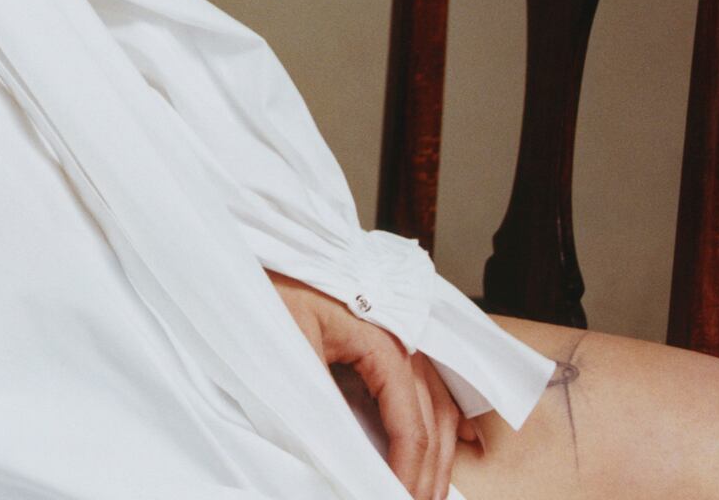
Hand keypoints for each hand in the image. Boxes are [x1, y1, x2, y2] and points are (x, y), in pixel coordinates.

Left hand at [266, 269, 479, 498]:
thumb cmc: (272, 285)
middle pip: (432, 418)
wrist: (261, 244)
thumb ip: (321, 397)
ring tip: (429, 492)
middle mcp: (402, 338)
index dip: (408, 469)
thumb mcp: (290, 341)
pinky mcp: (386, 336)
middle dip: (429, 472)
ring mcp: (398, 336)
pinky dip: (442, 420)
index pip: (410, 421)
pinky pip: (428, 385)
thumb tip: (349, 453)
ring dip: (438, 453)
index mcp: (382, 340)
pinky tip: (457, 444)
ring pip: (437, 405)